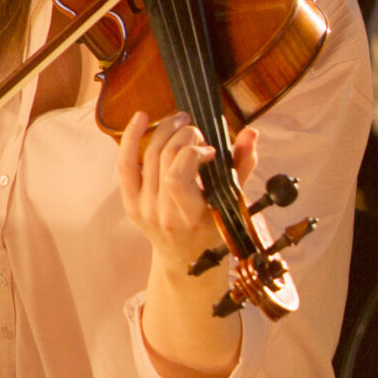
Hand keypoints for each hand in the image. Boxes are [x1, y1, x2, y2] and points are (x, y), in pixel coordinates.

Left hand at [117, 112, 246, 278]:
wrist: (184, 260)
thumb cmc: (214, 231)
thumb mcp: (233, 203)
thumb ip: (242, 166)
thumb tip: (251, 133)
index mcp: (191, 217)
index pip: (178, 176)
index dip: (193, 153)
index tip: (211, 150)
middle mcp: (163, 213)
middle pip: (165, 159)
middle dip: (183, 135)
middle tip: (197, 130)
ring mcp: (143, 208)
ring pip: (148, 156)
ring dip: (166, 131)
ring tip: (180, 121)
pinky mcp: (130, 202)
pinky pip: (126, 164)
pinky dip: (131, 137)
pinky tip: (142, 118)